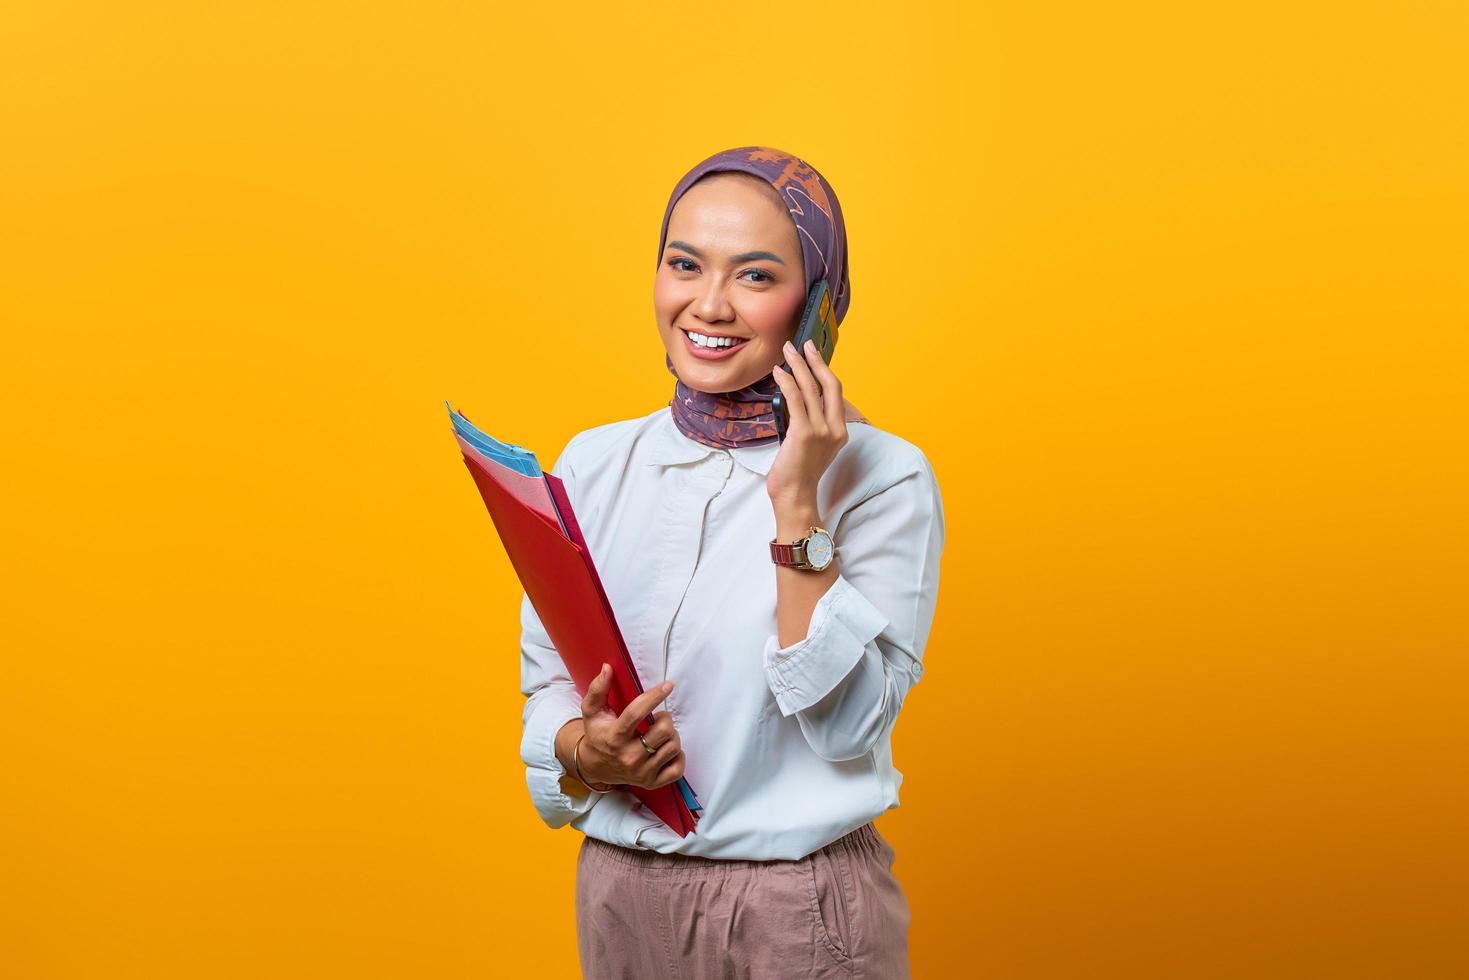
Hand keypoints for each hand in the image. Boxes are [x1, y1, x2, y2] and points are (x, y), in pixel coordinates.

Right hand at [576, 664, 685, 789]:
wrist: (596, 766)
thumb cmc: (598, 734)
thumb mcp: (592, 711)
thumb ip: (598, 689)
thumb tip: (607, 668)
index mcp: (614, 737)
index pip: (637, 714)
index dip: (654, 696)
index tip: (668, 685)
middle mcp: (628, 756)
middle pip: (664, 731)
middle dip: (665, 719)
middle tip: (658, 718)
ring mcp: (642, 772)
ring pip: (673, 747)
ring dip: (671, 735)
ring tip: (660, 733)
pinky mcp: (652, 783)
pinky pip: (678, 768)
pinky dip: (677, 756)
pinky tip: (665, 749)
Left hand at [768, 339, 848, 505]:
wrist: (796, 497)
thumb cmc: (799, 474)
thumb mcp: (813, 447)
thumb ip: (812, 424)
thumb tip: (797, 398)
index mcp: (841, 432)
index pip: (835, 393)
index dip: (825, 370)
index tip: (814, 355)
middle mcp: (835, 429)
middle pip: (829, 384)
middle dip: (816, 360)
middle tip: (805, 344)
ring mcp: (821, 431)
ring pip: (810, 388)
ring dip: (798, 366)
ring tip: (787, 352)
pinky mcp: (804, 433)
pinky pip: (795, 400)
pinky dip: (786, 382)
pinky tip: (778, 373)